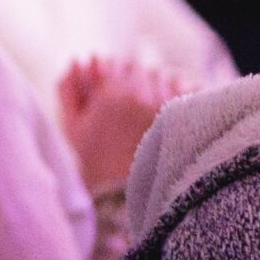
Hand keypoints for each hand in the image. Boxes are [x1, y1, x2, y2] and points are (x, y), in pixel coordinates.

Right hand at [59, 55, 186, 195]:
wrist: (128, 198)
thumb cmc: (97, 166)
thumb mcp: (73, 128)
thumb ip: (69, 90)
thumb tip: (76, 60)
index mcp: (111, 95)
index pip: (115, 66)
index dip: (110, 78)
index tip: (108, 91)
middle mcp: (142, 95)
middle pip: (139, 69)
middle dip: (132, 82)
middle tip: (127, 105)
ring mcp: (169, 106)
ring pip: (164, 77)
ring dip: (157, 87)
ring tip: (148, 112)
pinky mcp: (190, 117)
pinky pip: (190, 89)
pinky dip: (183, 96)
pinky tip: (172, 115)